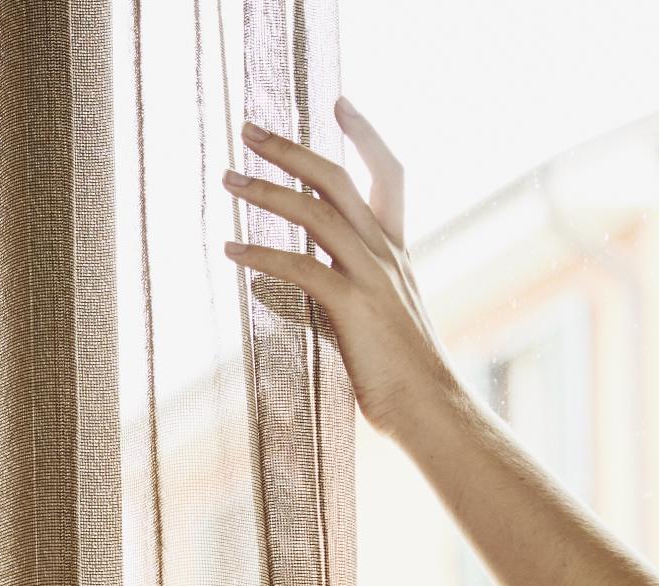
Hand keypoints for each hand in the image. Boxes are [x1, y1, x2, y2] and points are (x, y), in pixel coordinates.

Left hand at [222, 98, 449, 441]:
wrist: (431, 409)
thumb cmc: (400, 375)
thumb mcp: (371, 320)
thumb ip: (334, 293)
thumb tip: (277, 287)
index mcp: (395, 252)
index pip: (388, 175)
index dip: (366, 135)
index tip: (338, 103)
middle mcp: (387, 254)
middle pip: (338, 178)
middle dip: (291, 149)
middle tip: (248, 128)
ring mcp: (372, 277)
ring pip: (317, 213)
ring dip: (267, 190)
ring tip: (228, 177)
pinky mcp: (354, 307)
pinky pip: (301, 268)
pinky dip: (263, 254)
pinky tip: (232, 249)